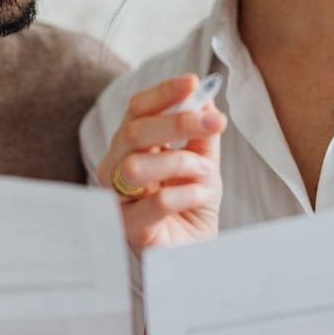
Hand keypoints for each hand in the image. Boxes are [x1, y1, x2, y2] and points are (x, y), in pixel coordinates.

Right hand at [96, 75, 225, 250]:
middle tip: (216, 122)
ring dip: (182, 164)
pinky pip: (156, 202)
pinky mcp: (129, 229)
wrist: (195, 252)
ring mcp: (118, 199)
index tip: (193, 82)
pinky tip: (201, 197)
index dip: (162, 93)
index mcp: (132, 146)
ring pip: (137, 166)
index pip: (137, 110)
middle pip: (134, 131)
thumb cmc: (192, 206)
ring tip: (207, 175)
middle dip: (178, 122)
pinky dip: (187, 193)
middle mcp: (116, 167)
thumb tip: (204, 96)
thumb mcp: (204, 163)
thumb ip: (202, 133)